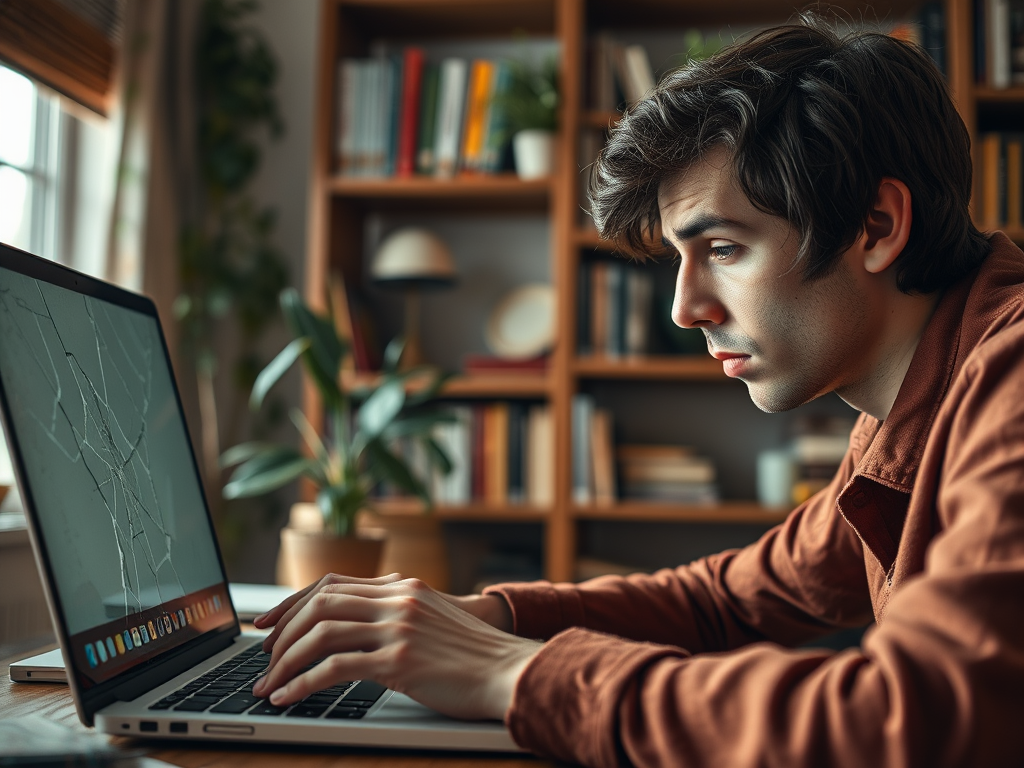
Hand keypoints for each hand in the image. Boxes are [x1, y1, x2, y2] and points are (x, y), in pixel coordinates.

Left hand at [250, 573, 539, 720]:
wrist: (509, 670)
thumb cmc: (471, 656)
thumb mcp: (430, 622)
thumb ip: (396, 617)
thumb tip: (353, 634)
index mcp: (402, 587)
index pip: (331, 583)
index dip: (292, 602)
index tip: (267, 624)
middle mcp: (397, 599)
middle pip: (320, 603)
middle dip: (282, 633)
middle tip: (264, 660)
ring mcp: (398, 627)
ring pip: (321, 633)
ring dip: (286, 662)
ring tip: (269, 685)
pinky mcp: (399, 660)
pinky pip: (335, 667)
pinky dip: (303, 683)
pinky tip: (289, 697)